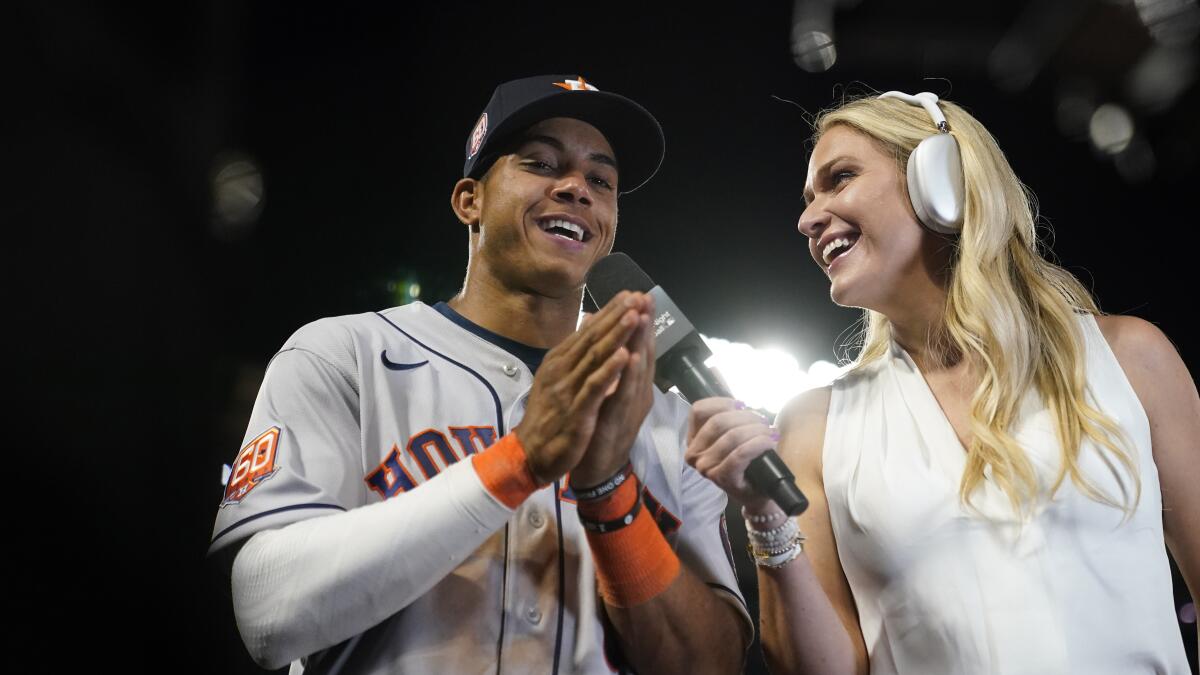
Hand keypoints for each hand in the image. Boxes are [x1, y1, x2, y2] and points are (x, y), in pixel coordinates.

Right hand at [515, 291, 645, 482]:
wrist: (530, 452)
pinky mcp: (576, 411)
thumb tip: (589, 320)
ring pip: (595, 357)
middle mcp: (562, 370)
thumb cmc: (548, 415)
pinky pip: (595, 387)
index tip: (630, 294)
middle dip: (617, 316)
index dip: (609, 312)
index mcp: (559, 360)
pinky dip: (610, 370)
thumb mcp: (557, 376)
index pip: (588, 331)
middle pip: (593, 338)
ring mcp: (568, 389)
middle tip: (637, 296)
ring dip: (616, 335)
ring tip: (635, 316)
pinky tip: (625, 355)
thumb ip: (573, 350)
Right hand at [684, 397, 778, 512]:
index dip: (722, 402)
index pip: (698, 411)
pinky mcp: (722, 477)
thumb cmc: (744, 462)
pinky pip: (740, 453)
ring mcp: (706, 467)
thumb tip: (742, 404)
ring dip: (756, 430)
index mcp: (693, 440)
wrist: (755, 493)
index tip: (742, 405)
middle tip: (763, 421)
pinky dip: (758, 444)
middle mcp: (694, 453)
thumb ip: (730, 419)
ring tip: (770, 432)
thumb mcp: (732, 436)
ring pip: (732, 436)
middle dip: (746, 417)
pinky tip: (769, 442)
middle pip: (718, 421)